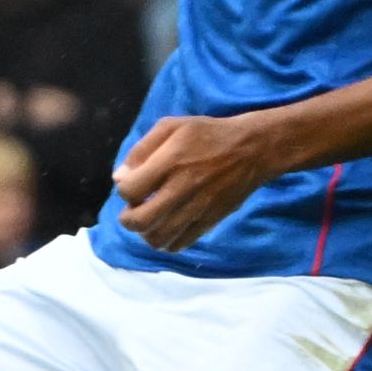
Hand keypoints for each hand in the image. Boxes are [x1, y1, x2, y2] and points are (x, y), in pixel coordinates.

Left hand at [110, 112, 280, 251]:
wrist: (252, 149)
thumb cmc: (207, 134)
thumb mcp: (171, 127)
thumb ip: (141, 150)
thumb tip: (119, 178)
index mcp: (171, 161)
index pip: (131, 190)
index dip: (124, 191)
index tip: (132, 185)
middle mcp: (183, 187)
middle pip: (141, 221)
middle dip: (128, 219)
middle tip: (132, 211)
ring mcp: (198, 207)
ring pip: (159, 238)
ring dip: (146, 233)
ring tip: (150, 221)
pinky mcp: (211, 220)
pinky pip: (181, 243)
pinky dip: (167, 242)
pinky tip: (167, 228)